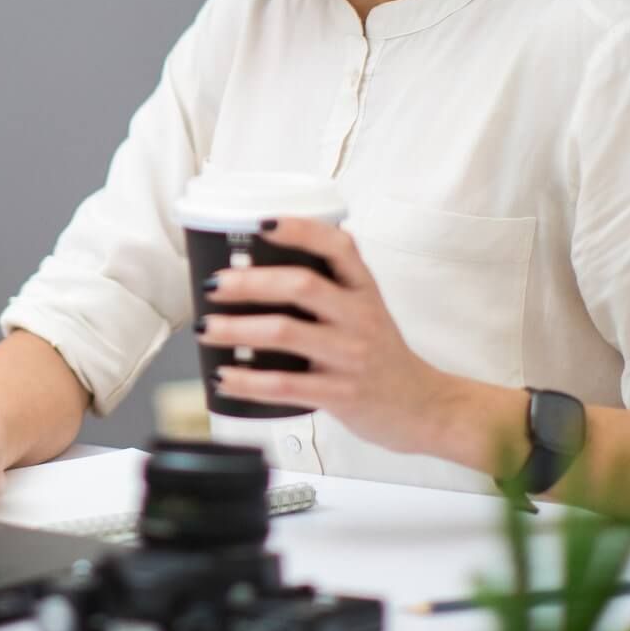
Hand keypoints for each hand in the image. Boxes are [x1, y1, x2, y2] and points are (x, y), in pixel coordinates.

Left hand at [199, 217, 449, 454]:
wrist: (423, 406)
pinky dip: (248, 381)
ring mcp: (350, 356)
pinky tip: (224, 376)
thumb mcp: (368, 309)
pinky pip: (286, 385)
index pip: (338, 247)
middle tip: (214, 283)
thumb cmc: (383, 355)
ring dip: (237, 328)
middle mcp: (359, 317)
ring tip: (206, 328)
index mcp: (364, 290)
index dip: (300, 230)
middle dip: (250, 281)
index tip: (262, 224)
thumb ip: (331, 285)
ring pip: (286, 332)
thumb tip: (265, 265)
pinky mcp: (340, 393)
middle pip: (301, 285)